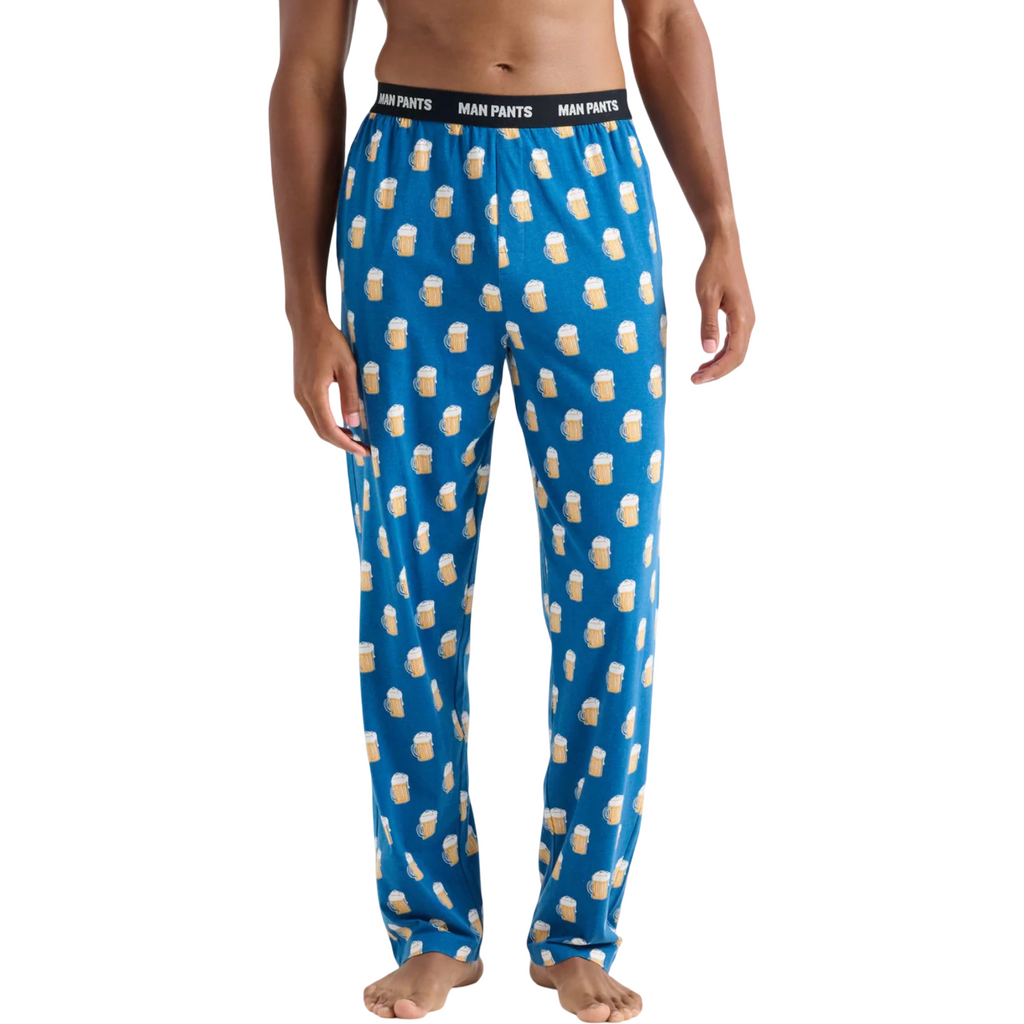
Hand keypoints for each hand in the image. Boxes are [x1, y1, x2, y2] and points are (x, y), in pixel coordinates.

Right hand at [292, 315, 369, 454]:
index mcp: (314, 393)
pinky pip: (314, 413)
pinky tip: (343, 423)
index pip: (329, 430)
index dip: (346, 444)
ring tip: (356, 438)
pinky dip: (328, 423)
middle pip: (321, 431)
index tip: (363, 450)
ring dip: (335, 434)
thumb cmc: (329, 341)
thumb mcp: (347, 368)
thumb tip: (353, 424)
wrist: (307, 323)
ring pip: (317, 424)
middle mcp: (302, 396)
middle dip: (342, 443)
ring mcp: (299, 393)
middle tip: (363, 449)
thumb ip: (350, 396)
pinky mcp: (300, 389)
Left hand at [692, 237, 754, 383]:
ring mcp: (745, 319)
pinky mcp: (739, 316)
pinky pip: (733, 341)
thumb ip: (708, 324)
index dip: (716, 371)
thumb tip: (708, 351)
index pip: (733, 355)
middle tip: (694, 380)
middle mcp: (748, 321)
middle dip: (717, 372)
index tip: (697, 379)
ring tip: (698, 373)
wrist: (725, 249)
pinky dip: (720, 353)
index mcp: (742, 318)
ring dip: (718, 364)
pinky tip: (707, 357)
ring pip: (735, 351)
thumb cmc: (714, 269)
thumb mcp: (707, 297)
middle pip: (737, 357)